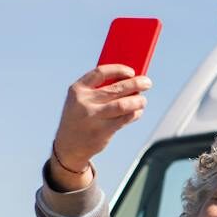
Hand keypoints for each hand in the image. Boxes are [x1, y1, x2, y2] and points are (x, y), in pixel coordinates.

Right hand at [47, 64, 151, 189]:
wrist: (69, 146)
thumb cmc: (81, 117)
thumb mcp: (81, 101)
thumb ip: (99, 91)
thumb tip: (130, 81)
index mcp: (77, 89)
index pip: (100, 73)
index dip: (118, 70)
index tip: (131, 71)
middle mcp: (84, 102)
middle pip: (116, 88)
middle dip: (135, 84)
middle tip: (147, 83)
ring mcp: (93, 117)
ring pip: (123, 105)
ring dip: (138, 101)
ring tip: (143, 100)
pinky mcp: (102, 131)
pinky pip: (124, 119)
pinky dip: (134, 114)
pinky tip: (137, 112)